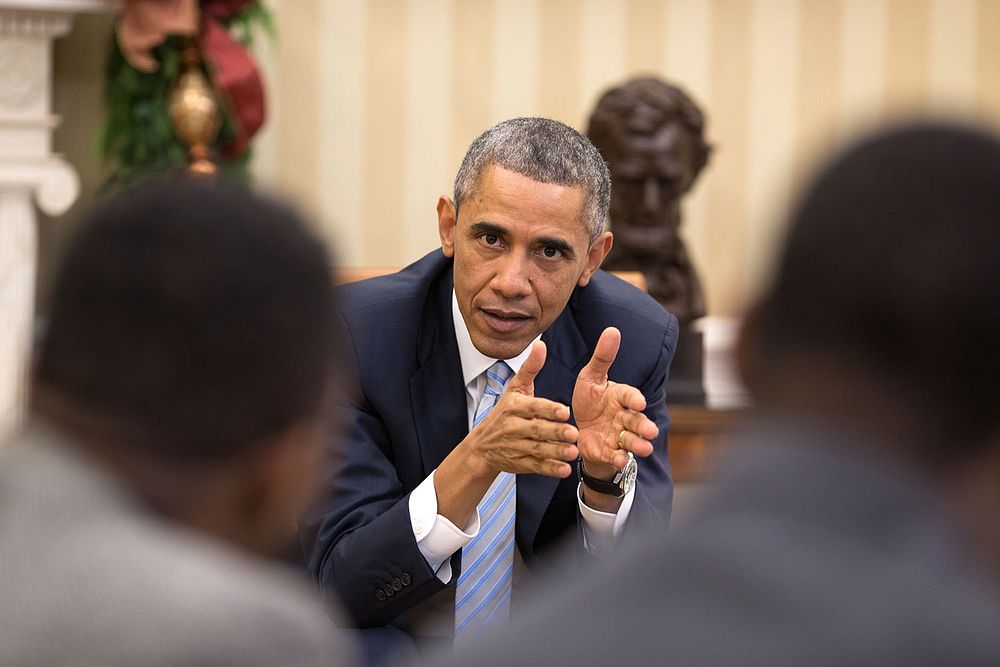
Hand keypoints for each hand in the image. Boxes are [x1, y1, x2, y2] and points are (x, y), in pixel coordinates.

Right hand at [467, 340, 579, 478]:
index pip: (532, 407)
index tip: (564, 411)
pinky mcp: (519, 464)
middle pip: (536, 430)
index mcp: (514, 407)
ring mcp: (515, 447)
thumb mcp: (515, 388)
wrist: (482, 446)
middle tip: (573, 433)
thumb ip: (531, 368)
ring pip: (537, 450)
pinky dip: (549, 469)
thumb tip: (541, 344)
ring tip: (573, 452)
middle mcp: (513, 427)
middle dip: (555, 432)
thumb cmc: (504, 412)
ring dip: (555, 452)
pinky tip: (564, 469)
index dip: (547, 410)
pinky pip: (535, 467)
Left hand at [573, 327, 658, 477]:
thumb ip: (602, 358)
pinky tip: (620, 460)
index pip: (630, 396)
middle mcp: (624, 416)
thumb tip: (613, 330)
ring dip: (638, 444)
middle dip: (643, 426)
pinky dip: (619, 458)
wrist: (579, 429)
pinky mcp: (610, 452)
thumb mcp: (590, 378)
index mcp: (620, 396)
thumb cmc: (589, 399)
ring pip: (631, 440)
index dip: (634, 399)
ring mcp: (619, 436)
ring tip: (643, 448)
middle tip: (650, 431)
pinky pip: (617, 456)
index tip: (638, 402)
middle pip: (636, 420)